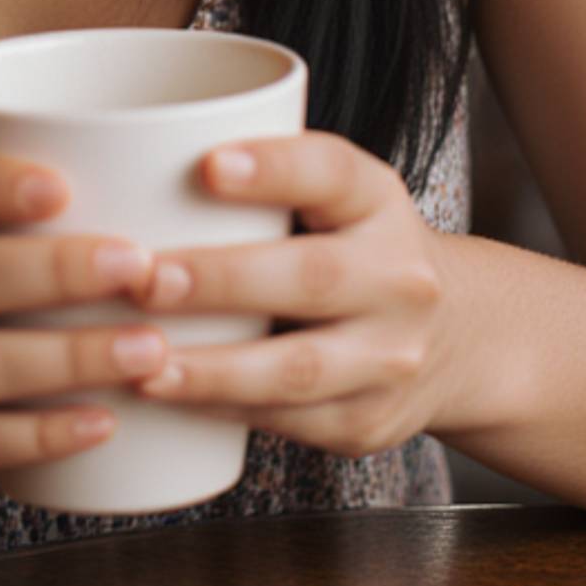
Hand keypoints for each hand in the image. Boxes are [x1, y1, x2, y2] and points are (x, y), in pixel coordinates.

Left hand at [120, 132, 457, 461]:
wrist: (458, 336)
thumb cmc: (355, 250)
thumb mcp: (335, 199)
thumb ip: (261, 185)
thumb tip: (126, 166)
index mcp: (378, 203)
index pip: (333, 173)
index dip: (273, 167)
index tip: (207, 164)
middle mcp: (398, 278)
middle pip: (314, 276)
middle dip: (223, 279)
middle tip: (146, 278)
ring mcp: (390, 357)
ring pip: (300, 367)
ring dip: (215, 368)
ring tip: (145, 362)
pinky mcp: (368, 421)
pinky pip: (289, 420)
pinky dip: (223, 409)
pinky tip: (170, 396)